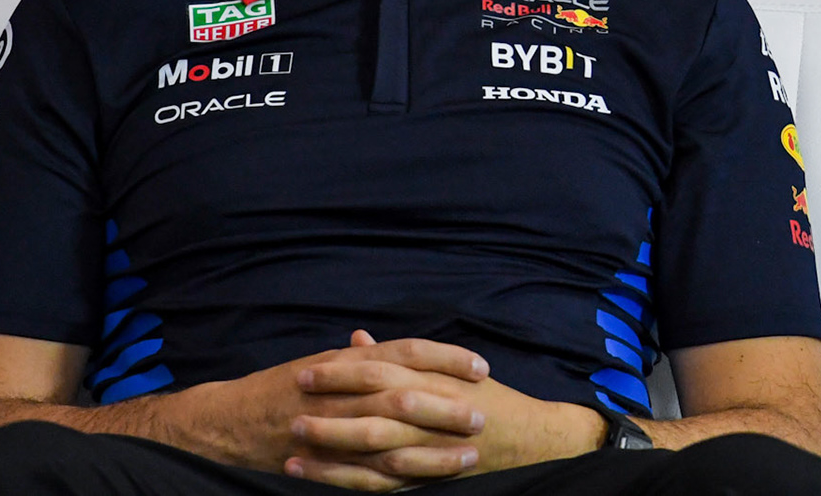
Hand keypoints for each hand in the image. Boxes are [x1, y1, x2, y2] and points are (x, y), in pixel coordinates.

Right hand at [157, 332, 492, 485]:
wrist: (229, 421)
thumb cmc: (280, 389)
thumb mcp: (321, 364)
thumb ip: (357, 357)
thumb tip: (380, 343)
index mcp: (346, 362)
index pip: (406, 353)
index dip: (446, 358)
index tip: (480, 366)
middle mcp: (342, 391)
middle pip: (406, 395)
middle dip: (447, 406)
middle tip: (482, 415)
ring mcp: (333, 429)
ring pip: (392, 439)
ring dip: (432, 449)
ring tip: (466, 455)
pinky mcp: (324, 463)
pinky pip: (366, 475)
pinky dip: (397, 480)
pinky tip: (425, 485)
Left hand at [287, 331, 605, 488]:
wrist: (529, 437)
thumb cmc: (483, 397)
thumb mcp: (446, 367)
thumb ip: (399, 355)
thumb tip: (357, 339)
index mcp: (431, 379)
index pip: (380, 370)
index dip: (341, 372)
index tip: (307, 371)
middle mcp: (430, 412)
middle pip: (372, 409)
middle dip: (330, 410)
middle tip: (292, 408)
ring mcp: (429, 448)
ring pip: (374, 451)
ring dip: (332, 451)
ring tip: (293, 451)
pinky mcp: (428, 477)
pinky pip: (384, 483)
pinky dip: (350, 482)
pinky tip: (319, 481)